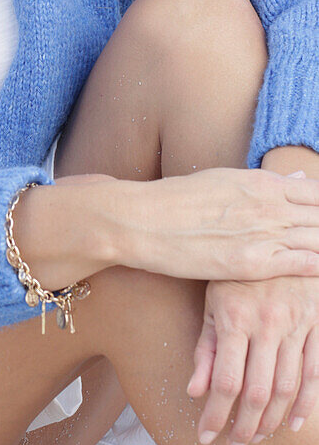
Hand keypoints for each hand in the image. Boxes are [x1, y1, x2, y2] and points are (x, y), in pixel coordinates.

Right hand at [114, 167, 318, 280]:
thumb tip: (300, 181)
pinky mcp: (252, 263)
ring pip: (318, 239)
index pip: (317, 193)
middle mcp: (268, 204)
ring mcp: (263, 233)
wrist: (143, 219)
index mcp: (262, 183)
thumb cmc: (177, 201)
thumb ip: (265, 185)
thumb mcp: (224, 181)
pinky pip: (302, 263)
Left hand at [186, 275, 318, 444]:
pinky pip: (315, 372)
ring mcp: (295, 325)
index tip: (206, 436)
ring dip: (272, 420)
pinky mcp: (316, 324)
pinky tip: (294, 422)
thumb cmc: (236, 274)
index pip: (225, 381)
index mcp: (234, 318)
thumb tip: (195, 391)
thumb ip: (205, 348)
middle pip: (258, 392)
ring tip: (256, 435)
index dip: (216, 415)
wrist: (274, 238)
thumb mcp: (212, 302)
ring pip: (287, 387)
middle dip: (243, 426)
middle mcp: (266, 324)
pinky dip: (306, 403)